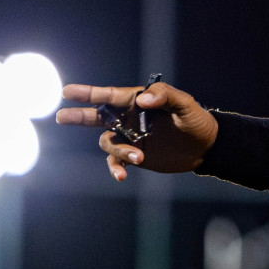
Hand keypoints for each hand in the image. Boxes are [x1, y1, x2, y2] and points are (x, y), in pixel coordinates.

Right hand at [55, 82, 218, 180]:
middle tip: (62, 117)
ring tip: (139, 156)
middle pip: (97, 117)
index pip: (109, 96)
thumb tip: (142, 100)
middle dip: (79, 116)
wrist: (207, 147)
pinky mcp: (135, 155)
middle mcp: (129, 119)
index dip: (88, 94)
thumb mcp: (186, 105)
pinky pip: (117, 162)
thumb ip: (165, 96)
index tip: (67, 92)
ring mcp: (130, 138)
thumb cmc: (197, 121)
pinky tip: (122, 176)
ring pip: (108, 143)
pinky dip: (116, 168)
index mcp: (138, 102)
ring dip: (118, 150)